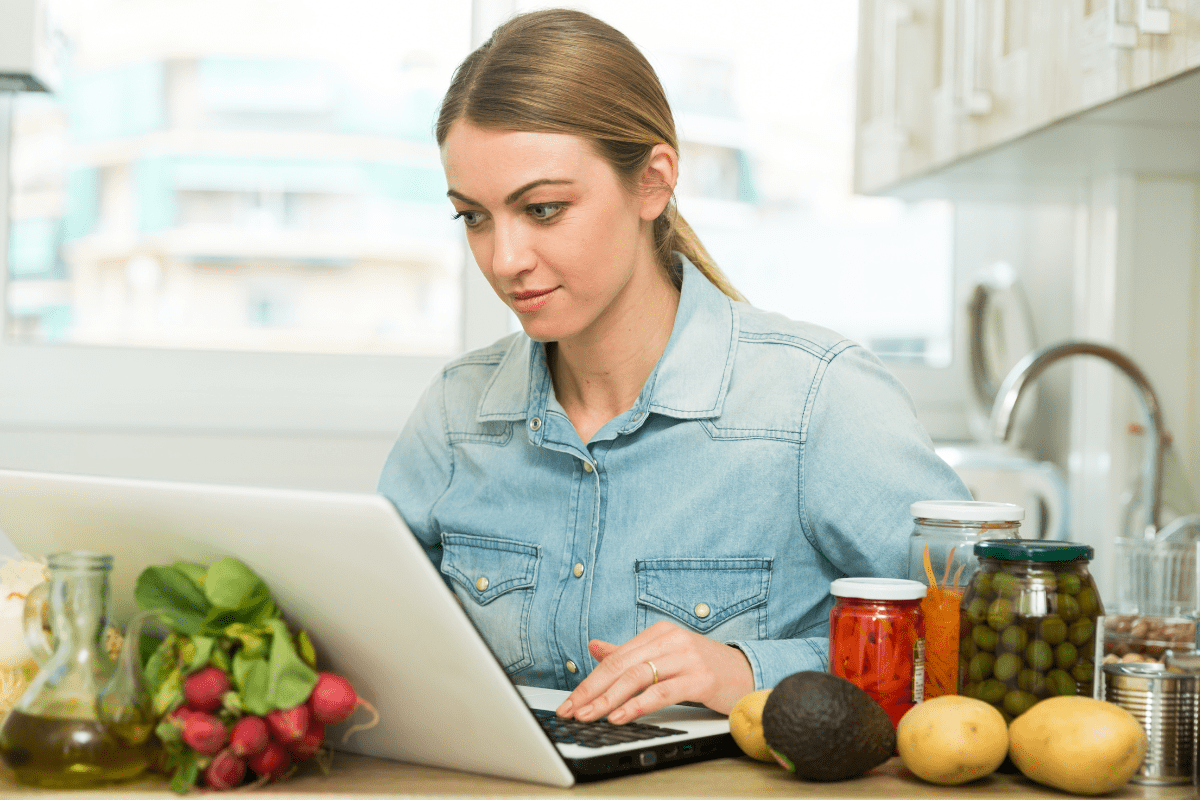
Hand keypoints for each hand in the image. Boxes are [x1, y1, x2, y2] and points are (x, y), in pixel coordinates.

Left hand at [555, 620, 753, 723]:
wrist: (748, 674)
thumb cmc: (703, 668)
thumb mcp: (664, 657)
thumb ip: (630, 654)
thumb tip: (594, 647)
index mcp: (659, 633)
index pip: (616, 658)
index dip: (589, 681)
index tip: (570, 702)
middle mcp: (671, 640)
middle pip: (622, 666)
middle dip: (592, 691)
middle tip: (571, 710)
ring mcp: (687, 657)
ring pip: (637, 677)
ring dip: (608, 699)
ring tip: (590, 715)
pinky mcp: (700, 678)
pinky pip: (661, 692)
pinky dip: (637, 705)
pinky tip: (620, 716)